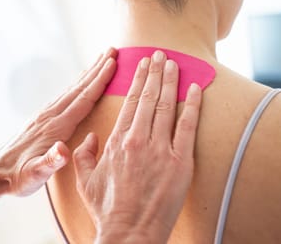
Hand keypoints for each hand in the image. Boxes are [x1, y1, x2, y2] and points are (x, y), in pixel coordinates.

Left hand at [0, 48, 117, 196]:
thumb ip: (49, 162)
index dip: (99, 81)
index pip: (83, 99)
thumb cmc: (19, 177)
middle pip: (79, 88)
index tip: (113, 63)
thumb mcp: (34, 175)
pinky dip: (78, 85)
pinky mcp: (43, 118)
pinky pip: (65, 96)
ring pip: (73, 89)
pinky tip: (81, 82)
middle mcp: (51, 116)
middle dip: (98, 69)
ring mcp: (46, 115)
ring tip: (101, 60)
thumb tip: (64, 150)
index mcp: (56, 127)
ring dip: (89, 74)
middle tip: (112, 50)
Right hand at [73, 51, 202, 243]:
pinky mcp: (181, 162)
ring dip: (171, 81)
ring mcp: (161, 149)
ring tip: (175, 64)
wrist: (130, 233)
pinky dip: (192, 105)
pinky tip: (195, 88)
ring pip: (167, 106)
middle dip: (155, 72)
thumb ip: (84, 155)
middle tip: (160, 54)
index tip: (143, 64)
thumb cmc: (108, 210)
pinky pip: (188, 126)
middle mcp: (139, 139)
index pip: (130, 101)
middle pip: (149, 97)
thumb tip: (90, 137)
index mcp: (117, 141)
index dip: (138, 79)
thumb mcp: (85, 181)